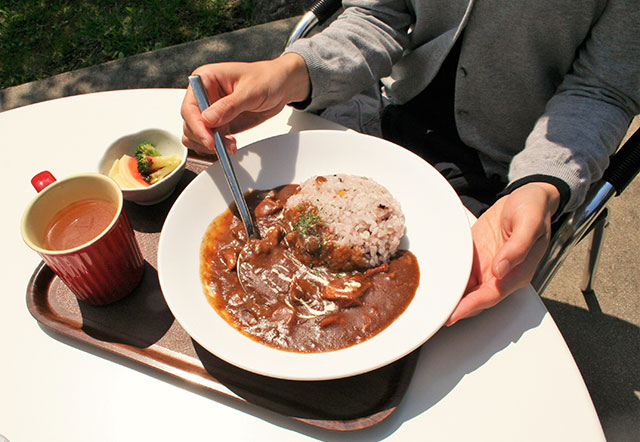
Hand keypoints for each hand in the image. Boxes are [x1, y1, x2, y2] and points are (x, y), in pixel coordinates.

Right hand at [181, 53, 310, 154]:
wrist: (280, 86)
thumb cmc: (266, 79)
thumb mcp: (250, 91)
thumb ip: (229, 106)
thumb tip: (209, 119)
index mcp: (205, 79)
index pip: (190, 107)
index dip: (196, 126)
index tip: (209, 140)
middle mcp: (204, 95)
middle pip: (189, 124)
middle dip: (204, 138)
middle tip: (221, 145)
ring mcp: (211, 111)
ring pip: (196, 135)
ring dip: (210, 145)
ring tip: (230, 145)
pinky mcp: (220, 124)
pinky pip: (210, 140)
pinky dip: (218, 147)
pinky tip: (231, 146)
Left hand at [446, 182, 560, 325]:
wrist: (528, 196)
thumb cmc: (533, 209)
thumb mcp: (530, 223)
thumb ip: (518, 248)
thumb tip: (501, 269)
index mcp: (517, 272)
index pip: (491, 295)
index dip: (471, 306)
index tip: (454, 314)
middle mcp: (500, 274)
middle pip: (475, 298)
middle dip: (456, 309)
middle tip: (434, 316)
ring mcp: (487, 267)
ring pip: (466, 289)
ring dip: (450, 298)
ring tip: (430, 306)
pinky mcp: (477, 257)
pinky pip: (461, 273)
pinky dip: (449, 281)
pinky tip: (435, 285)